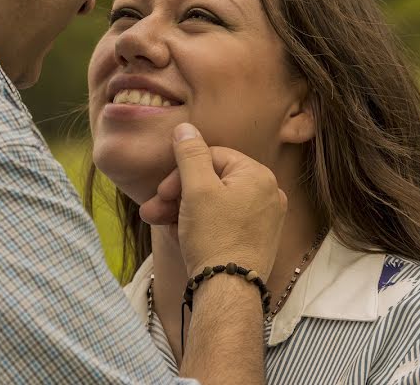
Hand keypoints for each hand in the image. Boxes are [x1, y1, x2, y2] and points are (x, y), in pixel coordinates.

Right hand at [139, 123, 286, 279]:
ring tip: (157, 223)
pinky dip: (199, 225)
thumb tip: (185, 128)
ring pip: (214, 203)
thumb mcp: (196, 189)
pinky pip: (223, 222)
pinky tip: (177, 234)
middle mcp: (268, 194)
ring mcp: (264, 219)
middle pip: (212, 182)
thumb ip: (190, 154)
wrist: (228, 292)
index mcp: (258, 175)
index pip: (212, 157)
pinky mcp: (256, 240)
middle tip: (151, 210)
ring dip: (182, 210)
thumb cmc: (214, 237)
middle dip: (177, 194)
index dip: (181, 172)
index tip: (160, 191)